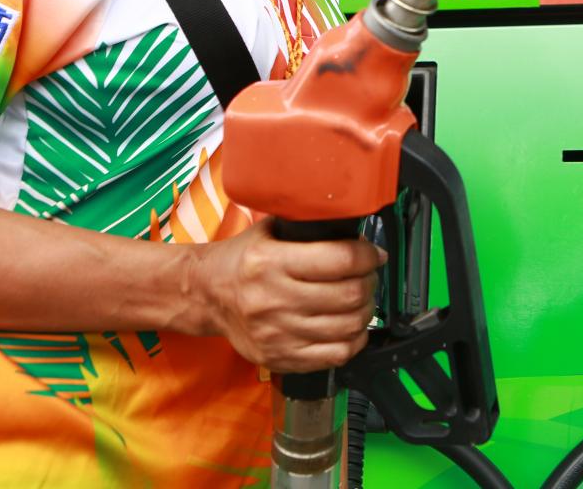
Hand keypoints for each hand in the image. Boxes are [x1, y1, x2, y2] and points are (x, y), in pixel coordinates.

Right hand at [188, 218, 382, 372]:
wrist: (207, 296)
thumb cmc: (241, 260)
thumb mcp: (268, 231)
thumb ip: (306, 227)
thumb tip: (353, 223)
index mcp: (271, 262)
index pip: (340, 260)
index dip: (368, 256)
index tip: (375, 254)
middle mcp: (273, 300)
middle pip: (348, 295)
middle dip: (369, 282)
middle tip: (369, 276)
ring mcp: (277, 334)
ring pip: (347, 327)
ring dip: (365, 311)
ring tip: (361, 299)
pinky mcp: (280, 358)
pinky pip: (335, 356)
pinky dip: (354, 340)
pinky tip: (352, 327)